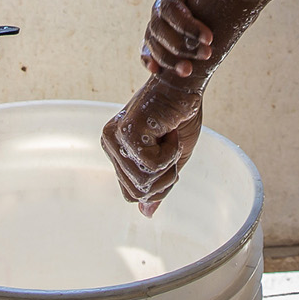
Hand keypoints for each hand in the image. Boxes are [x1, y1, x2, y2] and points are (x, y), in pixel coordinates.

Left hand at [101, 75, 203, 215]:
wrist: (189, 85)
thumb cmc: (181, 116)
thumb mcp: (172, 158)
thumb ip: (159, 183)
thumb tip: (146, 214)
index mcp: (116, 150)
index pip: (131, 193)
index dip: (159, 184)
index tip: (170, 155)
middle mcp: (109, 143)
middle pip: (137, 192)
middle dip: (166, 177)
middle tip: (173, 145)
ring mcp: (115, 136)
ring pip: (143, 182)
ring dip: (169, 165)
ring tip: (171, 136)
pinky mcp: (126, 130)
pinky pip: (150, 166)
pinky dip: (170, 153)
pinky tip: (171, 130)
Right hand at [141, 0, 214, 78]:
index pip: (171, 8)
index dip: (188, 25)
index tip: (209, 38)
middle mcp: (160, 4)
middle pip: (159, 28)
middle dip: (182, 45)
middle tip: (207, 55)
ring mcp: (157, 21)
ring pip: (153, 41)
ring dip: (168, 58)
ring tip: (188, 71)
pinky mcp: (156, 35)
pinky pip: (146, 48)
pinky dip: (149, 59)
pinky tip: (157, 72)